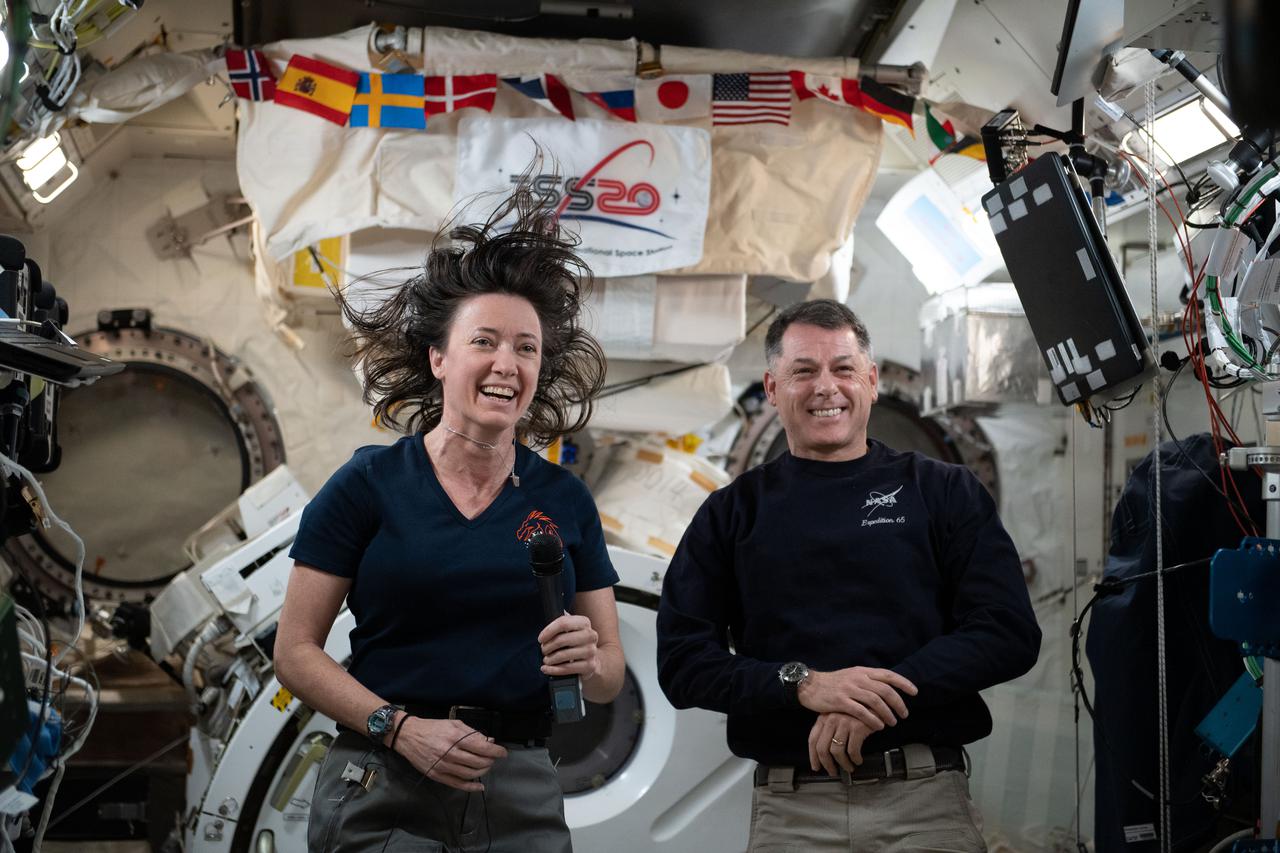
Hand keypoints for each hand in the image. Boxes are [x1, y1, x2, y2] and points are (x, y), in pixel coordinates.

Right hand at [393, 717, 507, 791]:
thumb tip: (490, 741)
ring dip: (483, 771)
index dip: (496, 752)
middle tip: (493, 758)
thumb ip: (472, 733)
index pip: (483, 748)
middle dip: (490, 761)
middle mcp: (450, 753)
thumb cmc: (433, 728)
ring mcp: (443, 766)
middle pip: (478, 762)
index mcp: (455, 738)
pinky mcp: (437, 776)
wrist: (408, 736)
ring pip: (470, 774)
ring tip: (486, 766)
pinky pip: (458, 784)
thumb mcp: (454, 724)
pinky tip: (479, 786)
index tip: (503, 753)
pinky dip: (471, 787)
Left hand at [538, 613, 599, 679]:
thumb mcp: (570, 630)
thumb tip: (543, 635)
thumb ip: (559, 627)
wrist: (591, 659)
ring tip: (546, 660)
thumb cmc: (575, 643)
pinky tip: (546, 669)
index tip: (540, 639)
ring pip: (563, 655)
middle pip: (562, 639)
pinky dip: (553, 670)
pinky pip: (567, 668)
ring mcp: (591, 651)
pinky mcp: (590, 666)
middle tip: (543, 650)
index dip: (549, 631)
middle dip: (548, 646)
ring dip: (550, 659)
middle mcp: (590, 635)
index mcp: (584, 622)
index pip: (563, 623)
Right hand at [796, 666, 917, 730]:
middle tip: (904, 714)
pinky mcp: (840, 701)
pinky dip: (872, 719)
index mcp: (862, 671)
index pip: (888, 675)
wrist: (809, 685)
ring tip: (893, 723)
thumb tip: (887, 687)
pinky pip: (861, 711)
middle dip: (898, 703)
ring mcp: (849, 689)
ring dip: (887, 713)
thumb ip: (868, 680)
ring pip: (875, 701)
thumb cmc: (833, 683)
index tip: (915, 692)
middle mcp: (858, 678)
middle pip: (885, 690)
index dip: (903, 683)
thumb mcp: (852, 675)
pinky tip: (878, 726)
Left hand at [807, 713, 872, 775]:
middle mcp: (832, 719)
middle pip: (822, 748)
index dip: (813, 756)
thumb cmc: (858, 712)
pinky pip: (852, 750)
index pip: (813, 739)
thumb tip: (825, 753)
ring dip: (843, 764)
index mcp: (824, 717)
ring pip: (837, 751)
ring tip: (848, 767)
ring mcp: (844, 723)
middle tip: (832, 771)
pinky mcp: (857, 727)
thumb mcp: (839, 716)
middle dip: (827, 764)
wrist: (876, 703)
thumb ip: (830, 730)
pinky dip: (855, 759)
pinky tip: (858, 760)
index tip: (816, 766)